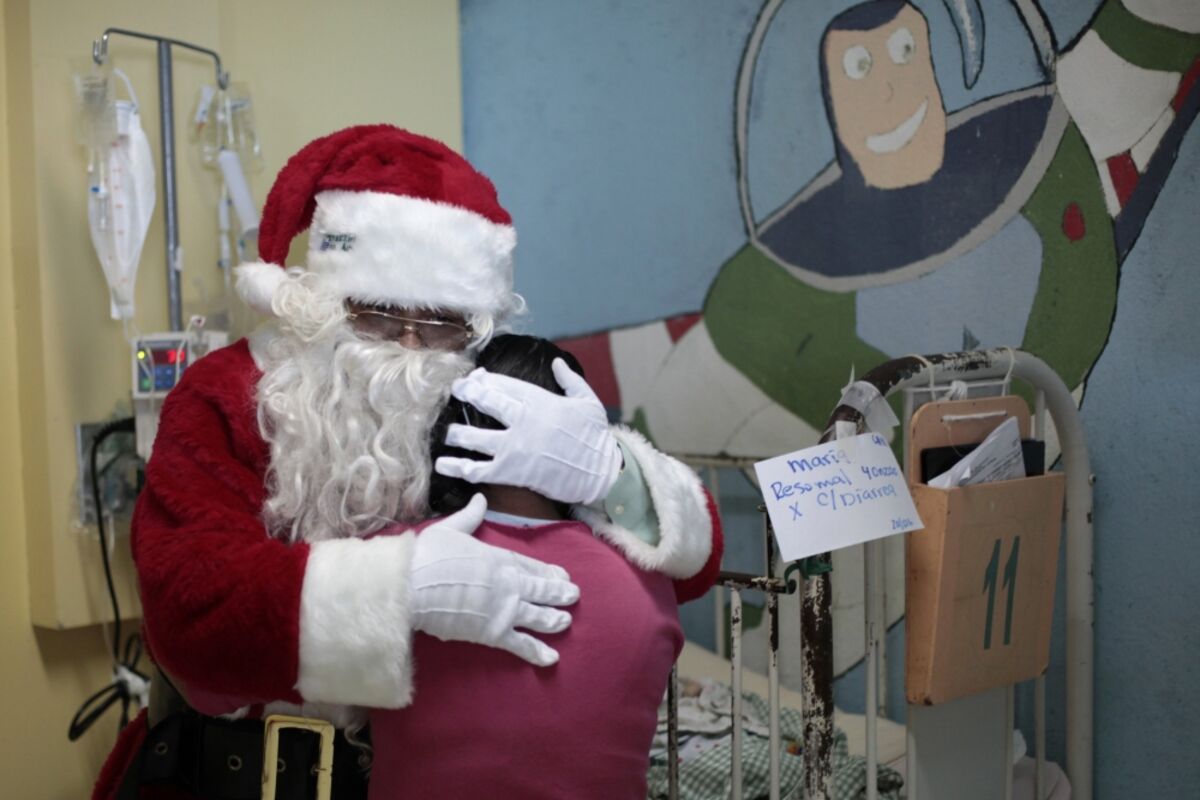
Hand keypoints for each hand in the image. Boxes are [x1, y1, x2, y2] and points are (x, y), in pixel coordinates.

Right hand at [409, 495, 579, 665]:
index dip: (548, 572)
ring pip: (538, 616)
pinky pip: (521, 645)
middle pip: (541, 590)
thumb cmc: (429, 555)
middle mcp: (510, 584)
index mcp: (500, 558)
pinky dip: (537, 652)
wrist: (414, 584)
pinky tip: (552, 658)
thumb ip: (470, 516)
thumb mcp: (451, 528)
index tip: (562, 575)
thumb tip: (480, 497)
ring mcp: (505, 609)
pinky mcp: (494, 633)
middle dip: (559, 594)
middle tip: (574, 596)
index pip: (531, 566)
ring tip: (566, 621)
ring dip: (554, 619)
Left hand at [435, 359, 622, 504]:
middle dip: (465, 393)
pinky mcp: (510, 472)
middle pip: (484, 401)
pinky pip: (477, 469)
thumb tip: (555, 362)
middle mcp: (522, 420)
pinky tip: (443, 465)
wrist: (599, 473)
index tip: (474, 378)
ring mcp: (513, 447)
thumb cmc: (596, 437)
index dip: (484, 379)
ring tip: (445, 432)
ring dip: (455, 433)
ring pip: (473, 436)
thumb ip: (569, 379)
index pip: (502, 383)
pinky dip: (458, 467)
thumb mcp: (588, 401)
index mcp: (539, 400)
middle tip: (453, 391)